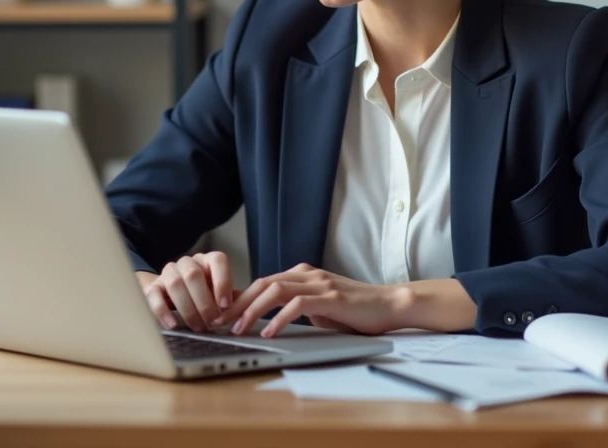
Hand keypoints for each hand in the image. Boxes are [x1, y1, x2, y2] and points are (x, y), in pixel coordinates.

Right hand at [136, 251, 235, 332]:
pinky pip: (154, 295)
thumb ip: (234, 299)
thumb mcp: (220, 294)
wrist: (173, 294)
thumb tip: (249, 309)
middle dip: (204, 302)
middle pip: (193, 274)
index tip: (225, 305)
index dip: (223, 281)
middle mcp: (188, 263)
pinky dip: (163, 311)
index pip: (218, 260)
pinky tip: (173, 324)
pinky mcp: (153, 287)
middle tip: (212, 322)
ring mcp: (169, 272)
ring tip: (197, 326)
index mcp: (208, 260)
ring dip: (188, 308)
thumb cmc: (203, 295)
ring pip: (175, 283)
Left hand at [215, 263, 403, 337]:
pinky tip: (268, 332)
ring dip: (252, 310)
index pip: (262, 282)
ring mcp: (319, 284)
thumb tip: (263, 318)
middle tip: (218, 321)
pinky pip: (297, 305)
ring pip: (275, 290)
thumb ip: (293, 307)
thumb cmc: (354, 311)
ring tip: (237, 328)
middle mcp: (307, 274)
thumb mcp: (317, 308)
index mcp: (302, 275)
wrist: (389, 305)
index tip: (220, 314)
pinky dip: (278, 318)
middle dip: (237, 303)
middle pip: (262, 283)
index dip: (238, 297)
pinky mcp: (331, 298)